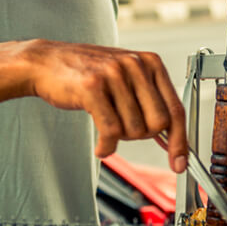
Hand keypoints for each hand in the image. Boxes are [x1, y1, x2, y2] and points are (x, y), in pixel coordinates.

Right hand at [20, 40, 187, 172]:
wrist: (46, 62)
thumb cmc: (87, 73)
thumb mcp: (125, 78)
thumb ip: (149, 101)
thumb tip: (171, 138)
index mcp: (150, 62)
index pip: (176, 108)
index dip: (180, 140)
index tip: (179, 163)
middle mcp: (135, 65)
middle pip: (158, 123)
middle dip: (141, 136)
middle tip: (123, 130)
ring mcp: (114, 74)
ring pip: (133, 129)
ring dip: (119, 139)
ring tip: (105, 127)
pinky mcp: (93, 87)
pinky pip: (111, 131)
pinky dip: (106, 147)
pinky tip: (101, 146)